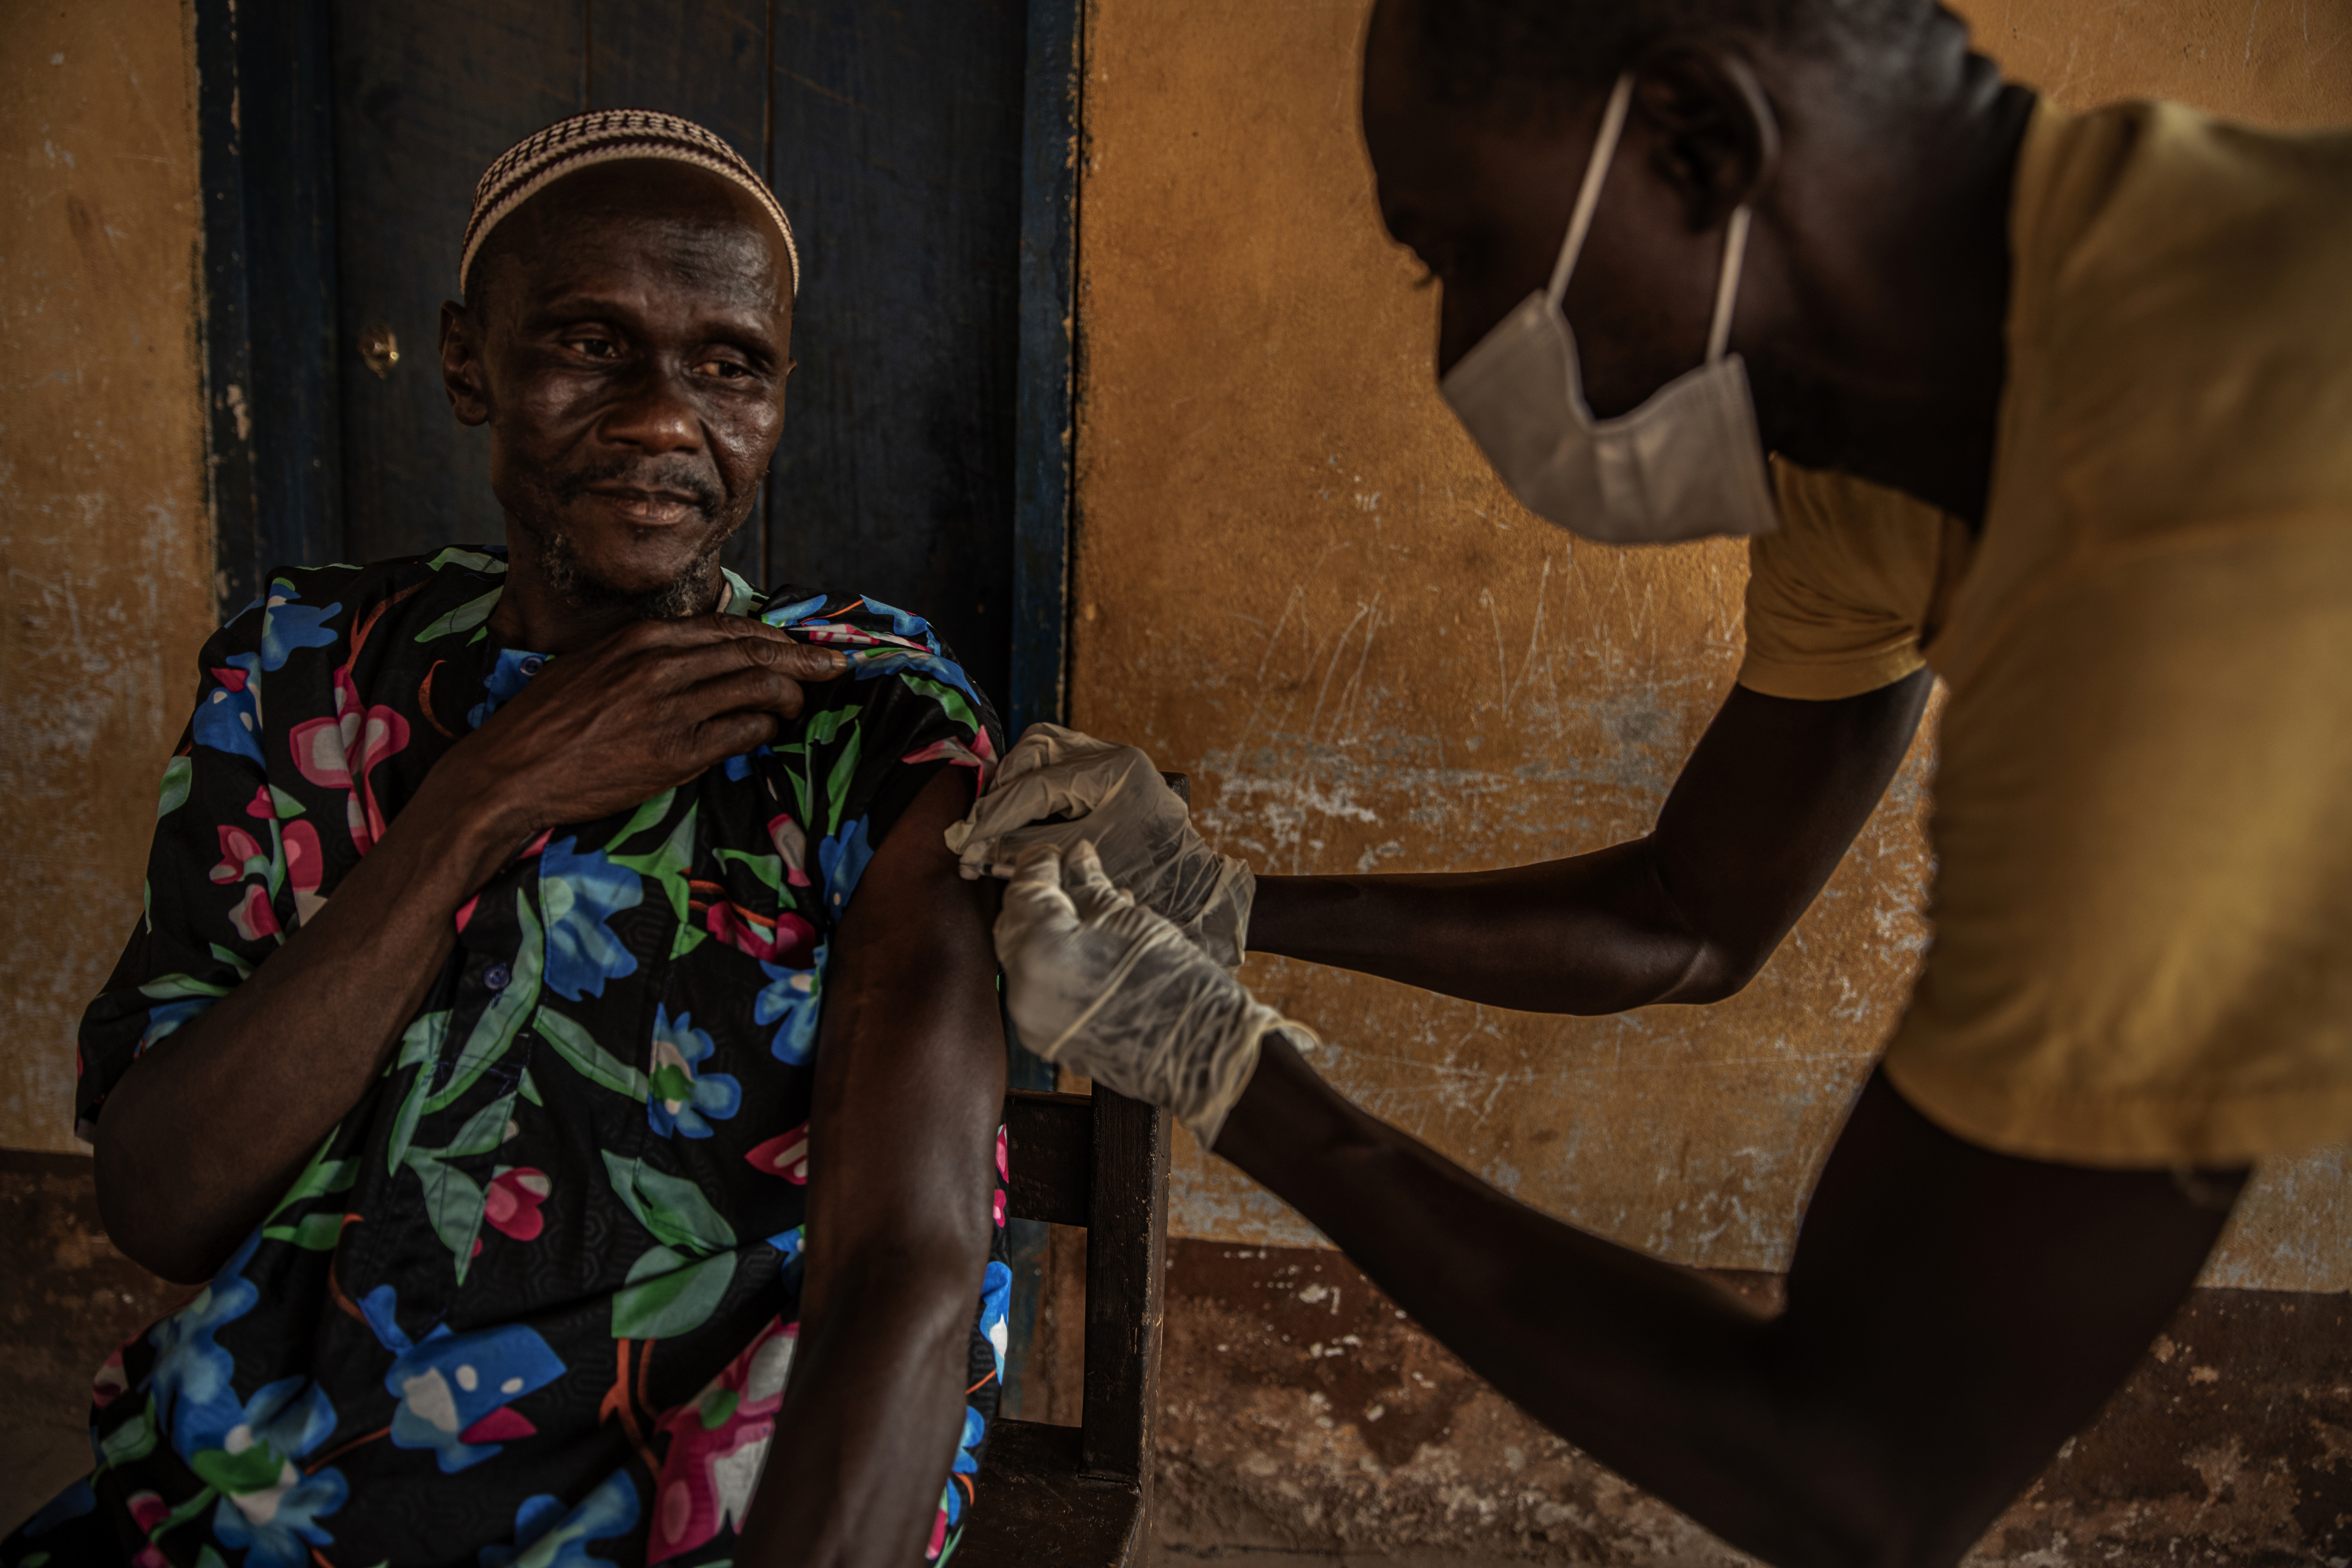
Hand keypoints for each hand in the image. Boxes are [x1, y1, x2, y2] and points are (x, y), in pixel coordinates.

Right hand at [441, 615, 847, 838]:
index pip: (729, 627)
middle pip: (754, 651)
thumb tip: (693, 652)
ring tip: (800, 703)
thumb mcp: (593, 666)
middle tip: (835, 665)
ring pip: (757, 686)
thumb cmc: (548, 722)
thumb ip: (643, 654)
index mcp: (641, 638)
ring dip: (790, 694)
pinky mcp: (674, 753)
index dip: (773, 635)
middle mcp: (660, 664)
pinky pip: (741, 731)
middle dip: (803, 657)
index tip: (800, 642)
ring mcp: (670, 708)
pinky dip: (763, 727)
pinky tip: (767, 730)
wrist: (510, 771)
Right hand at [947, 723, 1255, 966]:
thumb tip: (973, 850)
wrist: (1196, 893)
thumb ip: (1025, 851)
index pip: (1036, 785)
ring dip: (1014, 782)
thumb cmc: (1151, 882)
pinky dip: (1032, 787)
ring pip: (1044, 749)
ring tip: (995, 820)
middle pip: (1036, 747)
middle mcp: (1114, 755)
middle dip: (1001, 787)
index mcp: (1115, 771)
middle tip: (978, 826)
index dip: (994, 815)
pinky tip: (1017, 816)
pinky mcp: (1107, 776)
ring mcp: (1112, 761)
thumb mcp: (1082, 864)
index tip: (965, 842)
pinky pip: (1058, 766)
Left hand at [994, 840, 1308, 1147]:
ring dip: (1046, 929)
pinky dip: (1053, 962)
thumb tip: (1077, 857)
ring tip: (1086, 908)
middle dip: (1036, 897)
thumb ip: (1091, 887)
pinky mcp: (1047, 1039)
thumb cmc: (1173, 981)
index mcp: (1041, 949)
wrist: (1201, 1053)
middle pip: (1013, 926)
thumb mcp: (1130, 920)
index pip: (1023, 892)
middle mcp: (1023, 989)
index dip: (1037, 865)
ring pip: (1022, 958)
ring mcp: (1032, 1020)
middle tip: (1064, 874)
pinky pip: (1037, 989)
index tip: (1054, 851)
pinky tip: (1086, 946)